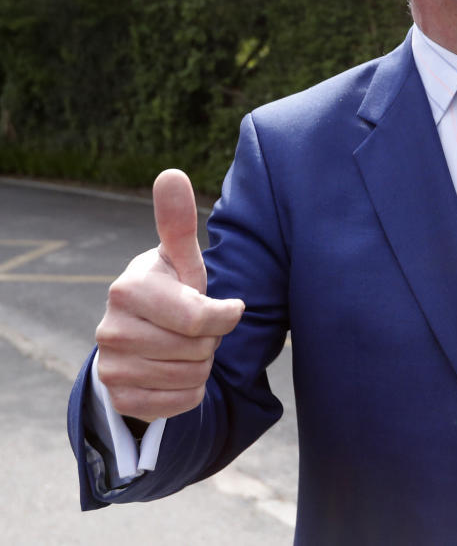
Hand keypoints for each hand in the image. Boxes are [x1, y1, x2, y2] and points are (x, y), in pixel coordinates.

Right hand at [94, 169, 244, 421]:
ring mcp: (111, 367)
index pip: (201, 318)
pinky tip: (177, 372)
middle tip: (196, 329)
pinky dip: (191, 391)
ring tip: (186, 347)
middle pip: (198, 349)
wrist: (143, 337)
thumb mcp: (180, 259)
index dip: (225, 316)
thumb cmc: (172, 290)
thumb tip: (171, 173)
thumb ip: (178, 222)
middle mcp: (110, 329)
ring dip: (202, 365)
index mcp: (128, 289)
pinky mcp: (120, 399)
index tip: (226, 307)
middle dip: (210, 340)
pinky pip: (180, 403)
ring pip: (192, 377)